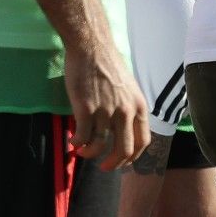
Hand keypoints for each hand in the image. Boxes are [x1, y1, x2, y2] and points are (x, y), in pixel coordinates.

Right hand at [64, 38, 148, 170]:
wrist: (93, 49)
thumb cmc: (109, 66)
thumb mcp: (129, 89)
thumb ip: (128, 109)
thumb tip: (123, 129)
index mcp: (139, 107)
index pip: (143, 141)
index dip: (132, 157)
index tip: (121, 161)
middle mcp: (126, 111)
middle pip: (125, 150)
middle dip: (113, 164)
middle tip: (103, 167)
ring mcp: (106, 111)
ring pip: (100, 146)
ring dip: (90, 154)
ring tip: (82, 151)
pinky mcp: (86, 109)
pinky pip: (83, 137)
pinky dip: (77, 144)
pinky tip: (72, 141)